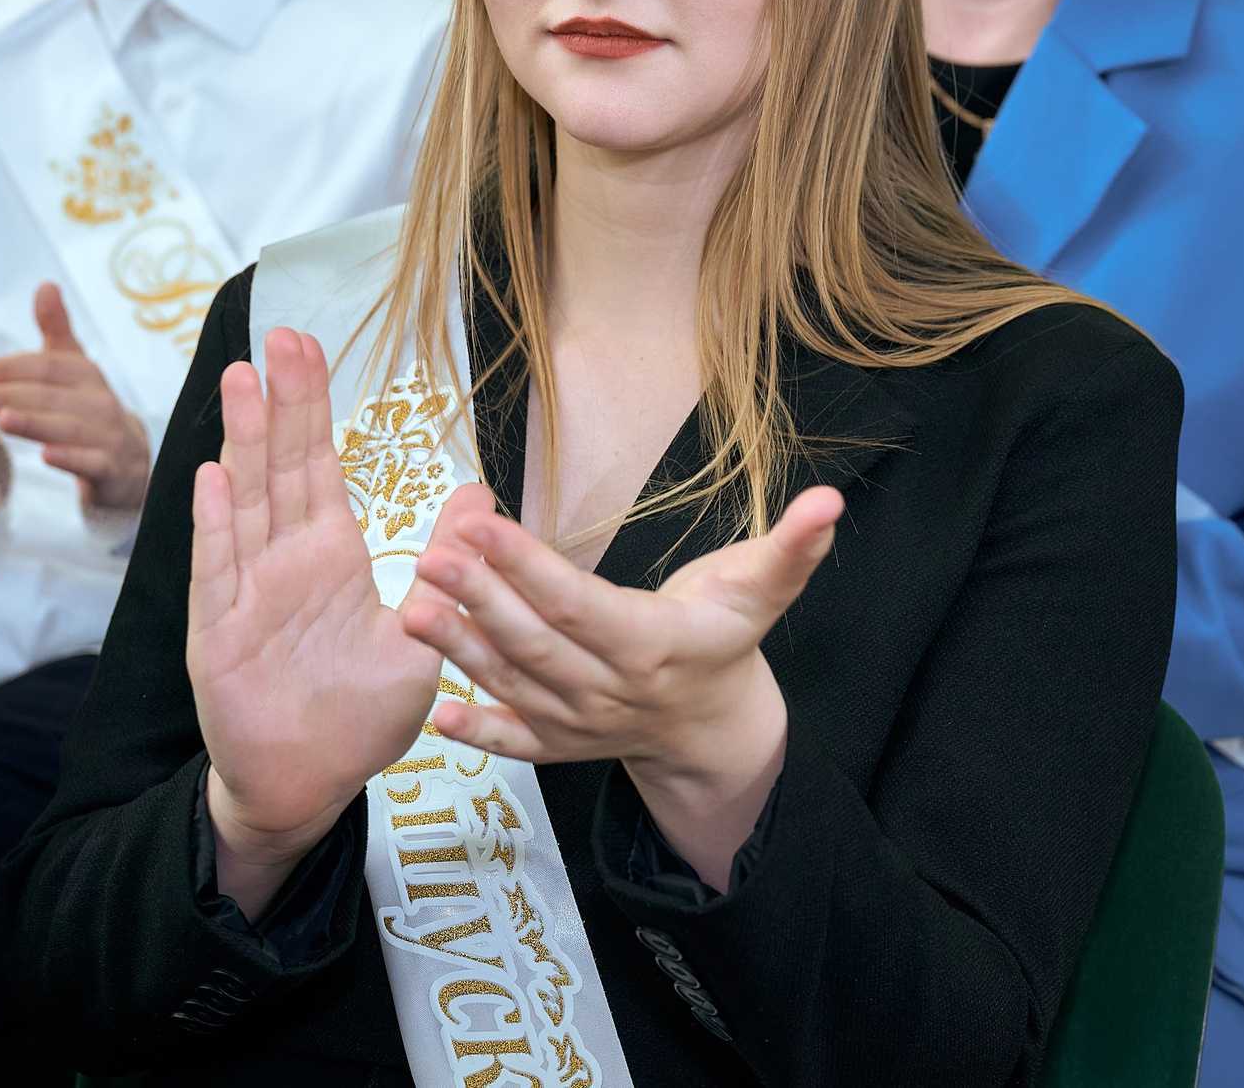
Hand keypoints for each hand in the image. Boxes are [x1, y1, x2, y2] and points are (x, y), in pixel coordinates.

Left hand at [0, 282, 150, 514]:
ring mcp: (106, 433)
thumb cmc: (87, 406)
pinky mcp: (111, 466)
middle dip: (4, 395)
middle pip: (47, 395)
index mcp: (84, 372)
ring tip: (0, 420)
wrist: (127, 456)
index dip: (4, 368)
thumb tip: (46, 285)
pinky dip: (70, 458)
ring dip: (32, 422)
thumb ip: (55, 327)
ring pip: (66, 427)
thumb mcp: (73, 365)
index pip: (41, 366)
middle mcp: (98, 399)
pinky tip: (46, 456)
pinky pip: (91, 461)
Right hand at [188, 329, 441, 917]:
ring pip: (245, 504)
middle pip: (279, 467)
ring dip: (242, 444)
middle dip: (278, 402)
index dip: (310, 406)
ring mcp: (247, 595)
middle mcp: (284, 564)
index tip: (305, 345)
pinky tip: (211, 479)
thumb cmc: (359, 717)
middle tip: (277, 337)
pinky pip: (220, 573)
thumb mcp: (422, 636)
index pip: (317, 466)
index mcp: (329, 558)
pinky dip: (216, 527)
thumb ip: (446, 564)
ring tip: (242, 381)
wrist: (310, 785)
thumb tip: (479, 494)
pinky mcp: (222, 636)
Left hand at [399, 486, 843, 886]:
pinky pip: (514, 742)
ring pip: (513, 685)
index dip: (532, 568)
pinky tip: (436, 712)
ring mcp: (582, 724)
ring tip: (411, 604)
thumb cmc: (729, 637)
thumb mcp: (764, 588)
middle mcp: (612, 690)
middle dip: (479, 599)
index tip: (485, 525)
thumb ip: (794, 547)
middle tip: (430, 552)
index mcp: (653, 645)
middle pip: (536, 644)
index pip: (582, 605)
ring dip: (459, 648)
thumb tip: (832, 500)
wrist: (718, 726)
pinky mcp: (560, 744)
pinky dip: (477, 733)